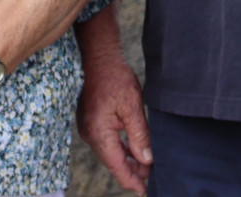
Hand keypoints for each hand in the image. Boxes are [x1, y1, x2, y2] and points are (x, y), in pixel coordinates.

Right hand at [77, 49, 151, 193]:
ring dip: (127, 160)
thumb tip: (146, 161)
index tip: (146, 190)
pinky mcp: (90, 122)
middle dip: (132, 171)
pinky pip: (105, 143)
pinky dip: (120, 149)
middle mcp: (90, 135)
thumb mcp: (133, 107)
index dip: (132, 181)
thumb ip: (139, 136)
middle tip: (151, 176)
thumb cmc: (114, 77)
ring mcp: (88, 129)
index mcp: (99, 133)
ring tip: (146, 165)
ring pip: (109, 153)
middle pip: (112, 162)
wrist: (98, 57)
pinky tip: (133, 150)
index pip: (117, 166)